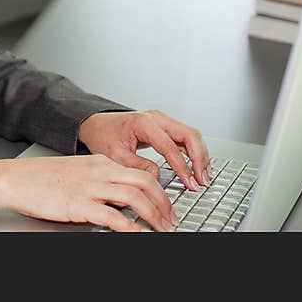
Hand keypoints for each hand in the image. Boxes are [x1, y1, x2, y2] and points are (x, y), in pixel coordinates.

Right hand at [0, 154, 177, 231]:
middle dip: (164, 202)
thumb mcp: (76, 172)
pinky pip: (114, 217)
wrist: (17, 179)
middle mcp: (100, 172)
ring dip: (154, 215)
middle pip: (145, 182)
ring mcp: (91, 187)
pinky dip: (132, 228)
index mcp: (100, 163)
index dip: (160, 190)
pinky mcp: (80, 204)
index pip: (140, 172)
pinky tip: (140, 235)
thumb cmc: (41, 178)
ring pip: (135, 197)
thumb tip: (119, 197)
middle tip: (171, 219)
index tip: (166, 205)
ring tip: (162, 229)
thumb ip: (99, 180)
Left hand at [77, 110, 211, 190]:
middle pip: (189, 134)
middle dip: (200, 158)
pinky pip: (185, 136)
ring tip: (204, 176)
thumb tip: (157, 176)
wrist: (97, 124)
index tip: (190, 183)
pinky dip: (194, 151)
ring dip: (200, 155)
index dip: (182, 167)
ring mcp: (162, 120)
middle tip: (203, 180)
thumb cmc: (104, 136)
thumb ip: (137, 166)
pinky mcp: (164, 126)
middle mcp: (156, 118)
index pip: (170, 146)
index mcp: (143, 123)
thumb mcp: (115, 155)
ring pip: (191, 134)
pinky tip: (198, 166)